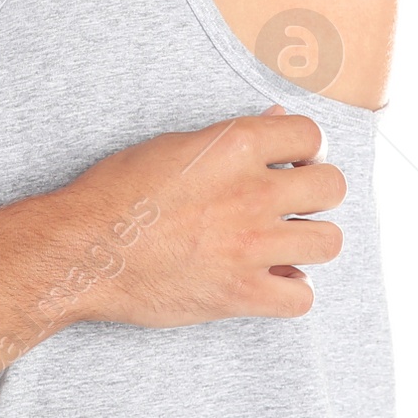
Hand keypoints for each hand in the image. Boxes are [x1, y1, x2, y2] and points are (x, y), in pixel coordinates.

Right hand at [47, 104, 344, 328]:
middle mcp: (252, 192)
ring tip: (283, 241)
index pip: (311, 135)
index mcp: (236, 145)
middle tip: (292, 202)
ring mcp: (251, 246)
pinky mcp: (241, 294)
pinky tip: (268, 279)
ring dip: (308, 240)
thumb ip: (233, 137)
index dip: (303, 148)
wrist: (84, 250)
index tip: (290, 162)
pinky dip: (289, 291)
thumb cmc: (118, 192)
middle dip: (315, 192)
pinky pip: (302, 298)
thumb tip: (277, 119)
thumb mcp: (175, 145)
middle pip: (332, 186)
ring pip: (328, 242)